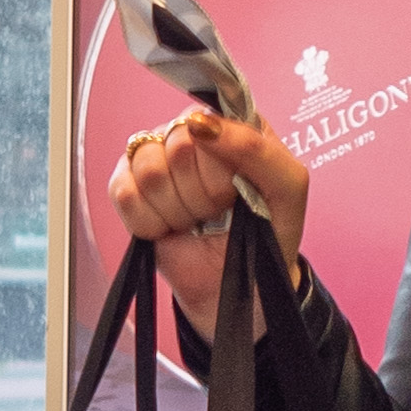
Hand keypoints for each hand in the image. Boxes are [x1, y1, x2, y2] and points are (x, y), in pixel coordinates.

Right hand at [104, 108, 311, 347]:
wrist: (241, 287)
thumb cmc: (268, 233)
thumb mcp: (288, 188)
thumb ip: (256, 148)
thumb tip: (201, 124)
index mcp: (232, 123)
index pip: (207, 123)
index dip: (220, 168)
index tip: (236, 190)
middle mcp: (190, 132)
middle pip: (176, 145)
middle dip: (201, 193)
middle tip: (216, 210)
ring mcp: (156, 158)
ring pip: (149, 170)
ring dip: (178, 209)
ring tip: (196, 219)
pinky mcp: (127, 187)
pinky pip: (123, 193)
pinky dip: (151, 221)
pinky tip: (171, 227)